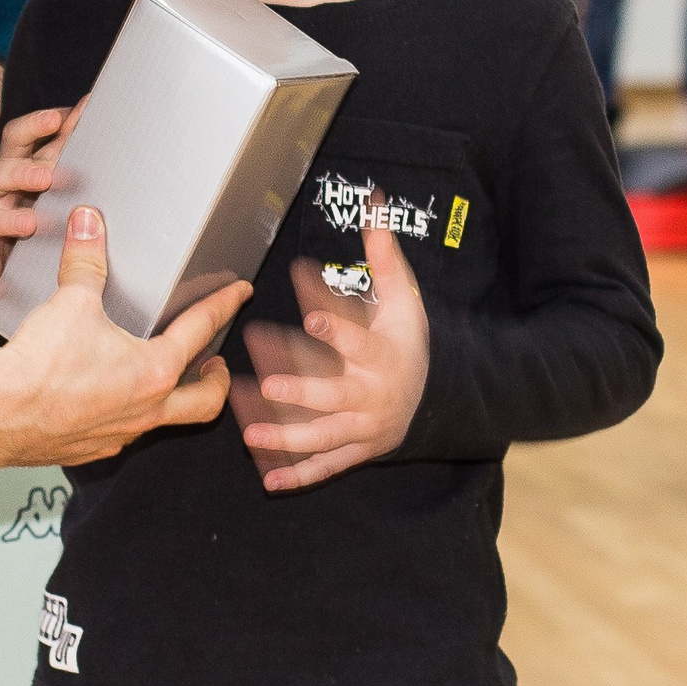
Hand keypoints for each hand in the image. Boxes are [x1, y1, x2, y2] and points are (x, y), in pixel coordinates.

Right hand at [0, 102, 82, 309]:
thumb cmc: (30, 201)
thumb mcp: (46, 174)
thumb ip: (65, 144)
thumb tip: (90, 105)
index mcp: (14, 167)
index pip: (17, 138)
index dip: (35, 126)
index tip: (57, 118)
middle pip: (0, 172)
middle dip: (24, 173)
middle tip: (49, 178)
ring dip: (8, 220)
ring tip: (30, 225)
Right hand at [0, 205, 241, 468]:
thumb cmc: (38, 367)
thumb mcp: (71, 301)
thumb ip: (86, 261)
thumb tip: (89, 224)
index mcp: (154, 369)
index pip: (201, 330)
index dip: (224, 305)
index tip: (239, 295)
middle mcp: (145, 409)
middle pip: (203, 401)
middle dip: (215, 381)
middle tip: (216, 365)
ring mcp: (118, 433)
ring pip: (160, 420)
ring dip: (168, 400)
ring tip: (160, 380)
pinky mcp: (87, 449)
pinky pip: (120, 434)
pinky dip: (126, 416)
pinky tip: (108, 402)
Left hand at [235, 215, 430, 491]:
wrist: (436, 395)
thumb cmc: (410, 341)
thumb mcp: (405, 298)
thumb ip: (385, 257)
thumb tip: (373, 204)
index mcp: (382, 356)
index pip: (359, 340)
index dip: (335, 327)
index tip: (310, 315)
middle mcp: (371, 395)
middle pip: (336, 395)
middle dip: (301, 391)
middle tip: (265, 384)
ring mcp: (363, 427)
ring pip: (325, 436)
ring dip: (287, 438)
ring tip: (249, 435)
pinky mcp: (356, 450)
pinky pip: (327, 466)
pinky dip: (300, 476)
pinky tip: (269, 481)